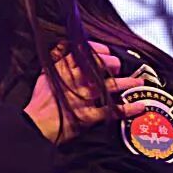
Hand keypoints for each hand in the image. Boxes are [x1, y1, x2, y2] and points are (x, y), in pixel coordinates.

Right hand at [25, 41, 145, 143]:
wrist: (34, 125)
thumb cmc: (38, 103)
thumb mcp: (44, 76)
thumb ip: (56, 61)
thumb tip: (64, 47)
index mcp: (63, 72)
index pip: (83, 54)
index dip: (96, 50)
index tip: (104, 50)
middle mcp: (76, 83)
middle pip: (98, 67)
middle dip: (111, 63)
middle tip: (119, 63)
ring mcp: (83, 99)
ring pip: (108, 86)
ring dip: (126, 83)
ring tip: (138, 81)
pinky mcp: (88, 116)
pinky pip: (111, 111)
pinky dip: (127, 109)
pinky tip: (139, 106)